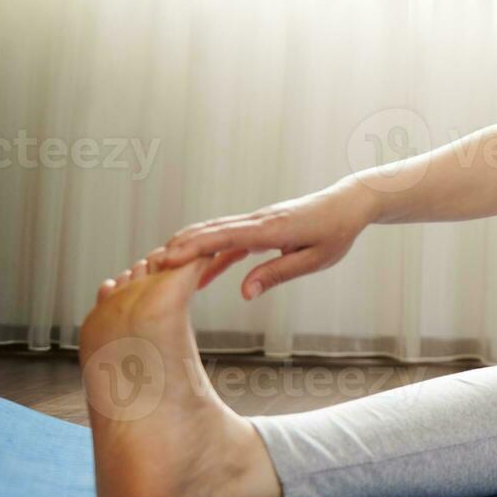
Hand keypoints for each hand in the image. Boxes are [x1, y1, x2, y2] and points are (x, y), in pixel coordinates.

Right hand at [146, 178, 380, 299]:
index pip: (225, 238)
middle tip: (147, 267)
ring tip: (158, 268)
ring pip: (214, 233)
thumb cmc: (337, 233)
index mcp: (271, 230)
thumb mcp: (315, 259)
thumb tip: (244, 293)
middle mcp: (258, 222)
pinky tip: (196, 276)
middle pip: (210, 232)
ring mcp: (257, 223)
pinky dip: (209, 254)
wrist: (349, 204)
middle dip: (178, 248)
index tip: (167, 260)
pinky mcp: (259, 229)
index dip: (194, 249)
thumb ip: (278, 274)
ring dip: (187, 247)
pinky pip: (228, 241)